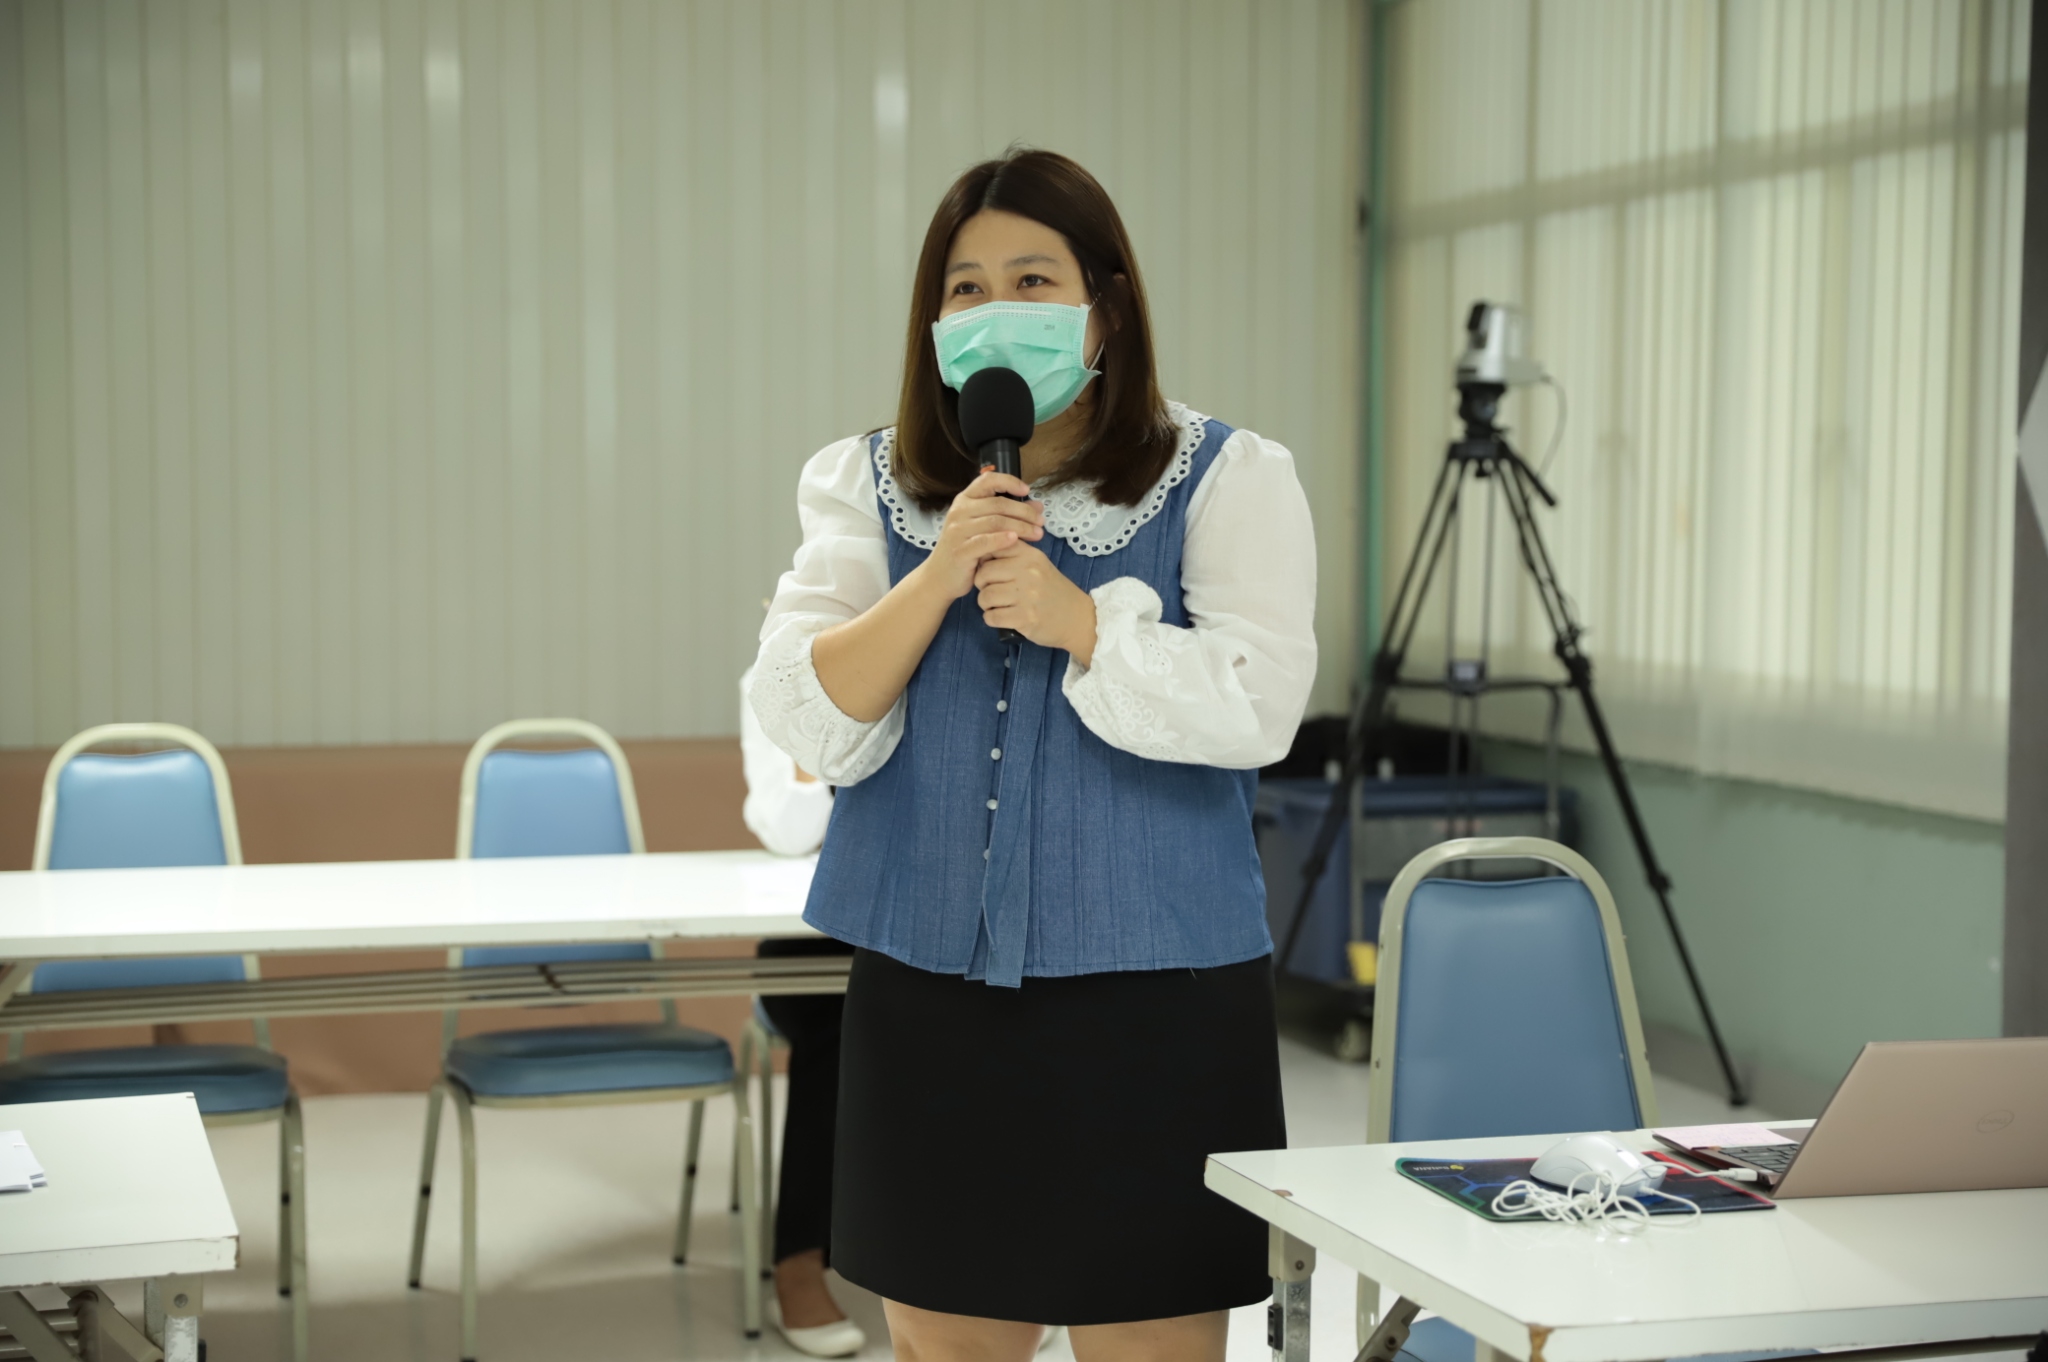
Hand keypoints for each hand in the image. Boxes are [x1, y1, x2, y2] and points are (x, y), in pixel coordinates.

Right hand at [916, 469, 1043, 599]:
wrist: (940, 577)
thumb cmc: (966, 550)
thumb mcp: (985, 528)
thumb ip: (1009, 514)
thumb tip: (1037, 505)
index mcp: (964, 500)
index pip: (987, 480)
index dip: (1009, 481)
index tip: (1027, 490)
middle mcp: (959, 511)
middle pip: (998, 504)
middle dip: (1024, 512)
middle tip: (1041, 521)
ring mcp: (958, 530)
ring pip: (995, 521)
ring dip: (1020, 526)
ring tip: (1037, 534)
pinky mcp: (960, 550)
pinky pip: (985, 541)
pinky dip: (1003, 539)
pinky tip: (1016, 540)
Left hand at [973, 542, 1097, 662]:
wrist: (1077, 618)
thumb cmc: (1052, 590)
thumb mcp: (1037, 564)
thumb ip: (1013, 555)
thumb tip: (980, 553)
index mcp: (1030, 556)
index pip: (993, 548)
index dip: (984, 561)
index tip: (991, 571)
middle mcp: (1028, 572)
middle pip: (983, 574)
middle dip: (982, 585)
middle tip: (992, 592)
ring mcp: (1027, 596)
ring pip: (985, 597)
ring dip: (986, 604)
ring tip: (997, 605)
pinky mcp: (1025, 618)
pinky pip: (991, 617)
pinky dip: (991, 619)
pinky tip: (1002, 617)